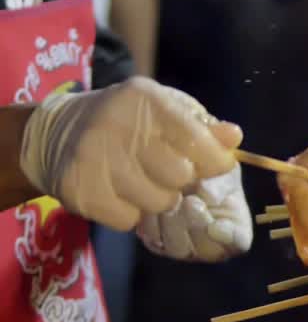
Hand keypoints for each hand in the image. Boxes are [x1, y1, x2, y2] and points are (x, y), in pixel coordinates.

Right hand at [19, 76, 253, 260]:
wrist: (58, 132)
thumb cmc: (130, 121)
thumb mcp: (168, 110)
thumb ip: (205, 127)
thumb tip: (234, 138)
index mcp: (147, 101)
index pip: (201, 144)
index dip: (214, 162)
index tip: (210, 163)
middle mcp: (117, 126)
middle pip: (181, 177)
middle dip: (182, 180)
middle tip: (166, 171)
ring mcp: (93, 159)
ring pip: (158, 203)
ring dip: (158, 199)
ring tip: (142, 180)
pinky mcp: (78, 190)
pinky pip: (129, 221)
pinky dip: (131, 213)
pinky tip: (119, 192)